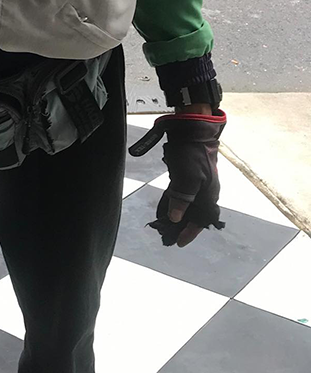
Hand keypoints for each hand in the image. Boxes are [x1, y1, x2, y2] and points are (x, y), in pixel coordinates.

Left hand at [168, 102, 211, 243]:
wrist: (193, 129)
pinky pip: (180, 192)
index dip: (191, 232)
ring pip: (187, 203)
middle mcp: (205, 190)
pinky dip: (172, 200)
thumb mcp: (187, 177)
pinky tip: (164, 205)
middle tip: (169, 234)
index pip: (201, 220)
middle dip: (183, 225)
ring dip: (176, 213)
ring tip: (164, 223)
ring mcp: (197, 181)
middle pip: (194, 213)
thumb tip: (176, 217)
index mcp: (208, 194)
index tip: (180, 243)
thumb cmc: (192, 153)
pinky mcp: (188, 173)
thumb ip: (182, 198)